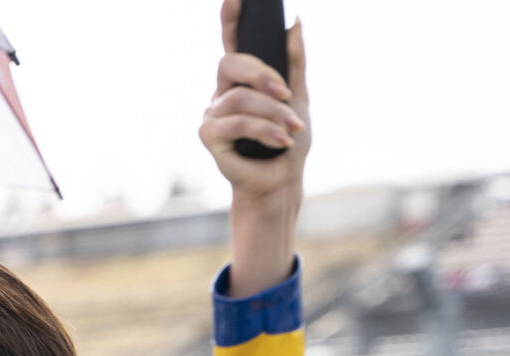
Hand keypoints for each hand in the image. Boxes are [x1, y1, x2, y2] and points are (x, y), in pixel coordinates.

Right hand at [199, 0, 310, 295]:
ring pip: (240, 98)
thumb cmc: (289, 140)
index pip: (232, 42)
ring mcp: (213, 114)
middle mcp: (223, 93)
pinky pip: (236, 122)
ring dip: (274, 114)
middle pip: (229, 63)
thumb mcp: (300, 96)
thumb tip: (294, 22)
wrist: (281, 182)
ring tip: (293, 130)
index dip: (229, 18)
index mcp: (243, 80)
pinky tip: (280, 141)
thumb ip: (295, 62)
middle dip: (261, 73)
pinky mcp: (209, 137)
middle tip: (286, 92)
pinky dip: (265, 131)